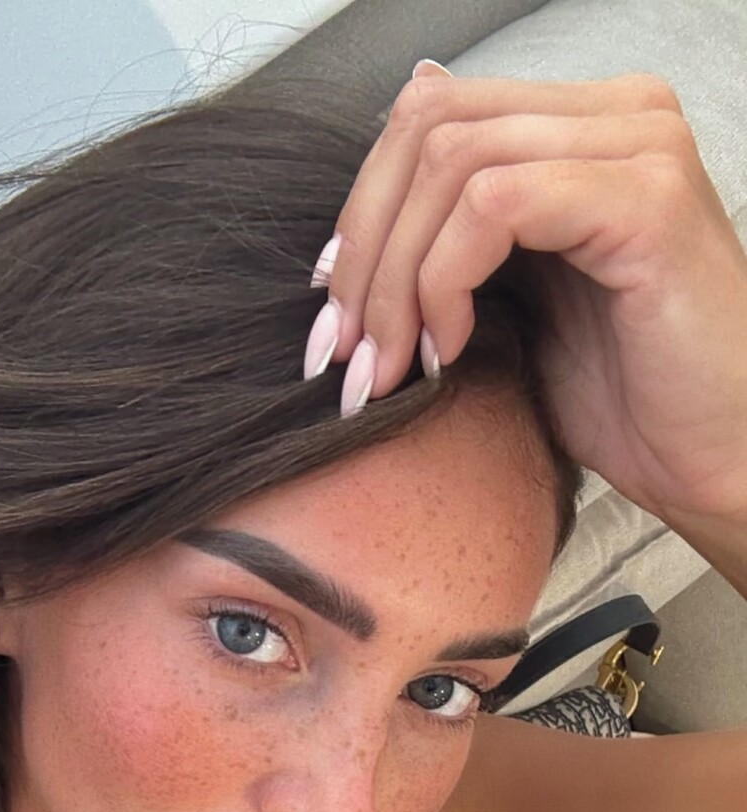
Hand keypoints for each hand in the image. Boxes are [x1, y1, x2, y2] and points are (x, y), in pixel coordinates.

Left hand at [314, 70, 746, 525]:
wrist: (715, 462)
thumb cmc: (628, 400)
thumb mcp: (515, 309)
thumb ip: (457, 244)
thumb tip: (377, 197)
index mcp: (582, 129)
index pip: (432, 115)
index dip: (362, 211)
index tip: (337, 314)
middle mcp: (616, 116)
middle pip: (429, 126)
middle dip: (365, 247)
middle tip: (346, 351)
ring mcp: (637, 147)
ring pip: (451, 162)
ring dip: (397, 276)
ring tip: (394, 366)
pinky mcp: (645, 197)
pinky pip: (495, 202)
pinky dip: (446, 278)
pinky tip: (450, 348)